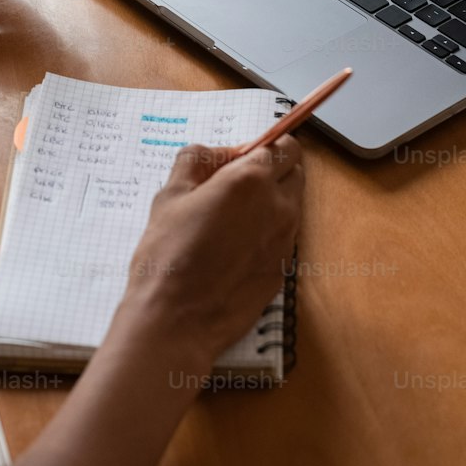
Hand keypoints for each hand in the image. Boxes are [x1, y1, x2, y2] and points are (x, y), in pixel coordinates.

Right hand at [125, 137, 303, 366]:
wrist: (176, 320)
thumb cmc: (168, 254)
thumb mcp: (171, 193)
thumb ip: (198, 159)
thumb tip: (220, 154)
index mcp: (252, 179)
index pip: (284, 145)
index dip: (261, 147)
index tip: (236, 159)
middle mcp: (279, 206)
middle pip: (297, 171)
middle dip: (274, 169)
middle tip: (236, 184)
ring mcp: (286, 241)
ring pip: (292, 205)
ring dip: (272, 200)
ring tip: (231, 219)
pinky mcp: (283, 270)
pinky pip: (283, 237)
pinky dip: (267, 232)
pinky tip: (233, 248)